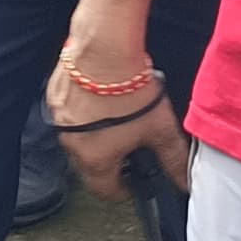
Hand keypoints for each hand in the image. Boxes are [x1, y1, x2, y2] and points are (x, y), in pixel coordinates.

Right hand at [44, 45, 193, 201]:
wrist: (105, 50)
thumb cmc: (129, 90)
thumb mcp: (160, 128)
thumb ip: (174, 159)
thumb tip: (185, 180)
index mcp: (95, 160)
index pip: (105, 190)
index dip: (123, 189)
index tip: (134, 181)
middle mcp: (72, 144)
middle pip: (90, 165)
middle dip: (109, 160)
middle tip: (129, 146)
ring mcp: (59, 119)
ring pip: (78, 138)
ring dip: (95, 135)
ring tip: (118, 117)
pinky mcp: (54, 96)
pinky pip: (69, 113)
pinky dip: (83, 112)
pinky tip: (101, 97)